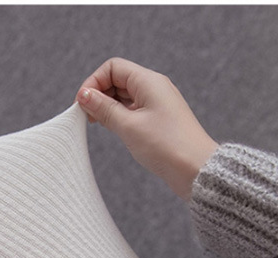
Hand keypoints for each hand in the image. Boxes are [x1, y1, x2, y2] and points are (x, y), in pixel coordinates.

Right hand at [75, 58, 217, 200]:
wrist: (195, 169)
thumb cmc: (167, 146)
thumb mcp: (128, 126)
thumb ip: (104, 109)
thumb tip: (85, 95)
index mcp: (148, 82)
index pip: (112, 68)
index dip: (94, 82)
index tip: (82, 104)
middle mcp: (153, 87)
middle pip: (117, 79)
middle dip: (98, 94)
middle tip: (86, 116)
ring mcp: (156, 103)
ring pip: (123, 95)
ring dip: (107, 106)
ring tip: (97, 123)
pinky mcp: (157, 118)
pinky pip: (132, 109)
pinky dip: (118, 115)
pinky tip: (112, 128)